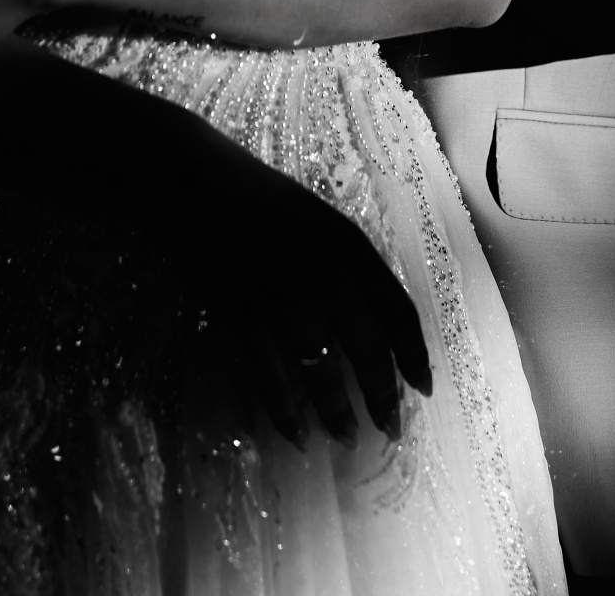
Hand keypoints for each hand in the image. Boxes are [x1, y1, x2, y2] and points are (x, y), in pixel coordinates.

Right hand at [188, 149, 432, 451]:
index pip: (397, 308)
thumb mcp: (318, 222)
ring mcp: (279, 293)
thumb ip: (346, 267)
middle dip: (382, 394)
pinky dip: (283, 410)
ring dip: (336, 410)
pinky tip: (295, 431)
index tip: (423, 388)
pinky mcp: (236, 312)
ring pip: (320, 369)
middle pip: (367, 346)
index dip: (415, 354)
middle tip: (389, 427)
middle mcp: (322, 270)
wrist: (191, 179)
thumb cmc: (257, 198)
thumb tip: (373, 327)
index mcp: (348, 243)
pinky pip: (268, 375)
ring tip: (344, 436)